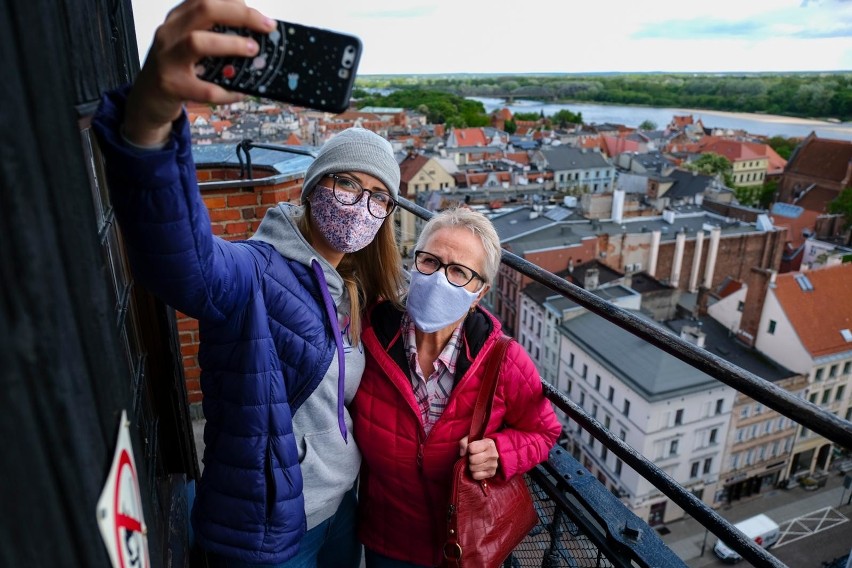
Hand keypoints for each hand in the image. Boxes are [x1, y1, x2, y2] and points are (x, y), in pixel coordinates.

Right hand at [124, 0, 275, 145]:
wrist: (147, 99)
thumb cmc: (175, 69)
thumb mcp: (189, 44)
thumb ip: (214, 35)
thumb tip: (254, 38)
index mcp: (178, 19)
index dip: (237, 3)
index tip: (262, 17)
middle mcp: (170, 33)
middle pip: (205, 10)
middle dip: (241, 15)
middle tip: (267, 28)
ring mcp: (168, 59)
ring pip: (197, 42)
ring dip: (230, 44)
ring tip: (252, 50)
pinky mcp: (171, 85)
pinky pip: (205, 88)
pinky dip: (227, 92)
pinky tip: (240, 94)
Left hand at [459, 436, 498, 479]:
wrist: (488, 454)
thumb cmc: (477, 445)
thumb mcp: (469, 439)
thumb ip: (463, 443)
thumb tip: (462, 454)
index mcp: (489, 443)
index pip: (471, 448)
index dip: (468, 449)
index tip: (471, 449)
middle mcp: (493, 454)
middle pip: (472, 459)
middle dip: (470, 458)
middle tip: (473, 457)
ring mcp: (494, 465)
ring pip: (473, 468)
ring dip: (471, 466)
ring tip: (475, 462)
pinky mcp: (491, 473)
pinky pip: (475, 476)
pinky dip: (474, 473)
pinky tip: (477, 468)